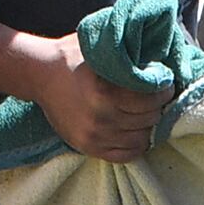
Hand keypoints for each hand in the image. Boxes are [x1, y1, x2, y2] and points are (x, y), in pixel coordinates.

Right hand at [33, 35, 165, 162]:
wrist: (40, 74)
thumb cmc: (75, 57)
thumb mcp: (102, 49)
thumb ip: (130, 56)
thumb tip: (162, 64)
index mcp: (105, 92)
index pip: (153, 99)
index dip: (164, 90)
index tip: (163, 83)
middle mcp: (100, 117)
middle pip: (150, 119)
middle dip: (157, 107)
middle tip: (155, 97)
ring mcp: (93, 135)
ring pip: (142, 139)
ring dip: (147, 126)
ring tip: (143, 113)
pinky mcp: (87, 147)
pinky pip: (126, 155)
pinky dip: (136, 144)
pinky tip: (134, 130)